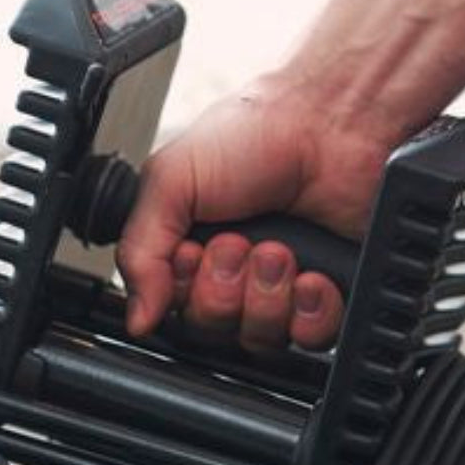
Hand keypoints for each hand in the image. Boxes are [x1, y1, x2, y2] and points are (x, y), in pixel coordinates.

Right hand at [118, 75, 394, 350]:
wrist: (329, 126)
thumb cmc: (255, 135)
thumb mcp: (171, 178)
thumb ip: (138, 251)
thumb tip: (135, 317)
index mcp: (192, 248)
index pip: (174, 310)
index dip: (184, 290)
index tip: (194, 252)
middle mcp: (235, 273)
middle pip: (215, 330)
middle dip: (226, 290)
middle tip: (240, 245)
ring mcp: (281, 286)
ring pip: (260, 339)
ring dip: (268, 297)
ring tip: (279, 250)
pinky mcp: (327, 293)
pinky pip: (312, 337)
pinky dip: (311, 312)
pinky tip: (311, 277)